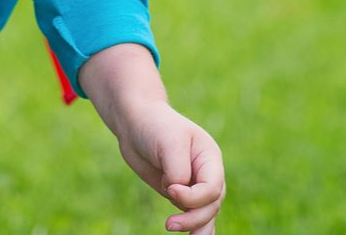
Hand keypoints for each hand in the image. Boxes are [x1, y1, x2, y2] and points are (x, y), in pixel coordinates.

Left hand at [114, 100, 224, 233]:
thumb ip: (177, 170)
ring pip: (204, 214)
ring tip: (177, 231)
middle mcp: (206, 173)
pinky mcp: (179, 193)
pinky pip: (193, 214)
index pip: (212, 187)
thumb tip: (177, 193)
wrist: (134, 121)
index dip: (194, 196)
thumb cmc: (153, 125)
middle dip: (193, 217)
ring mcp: (194, 184)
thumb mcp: (168, 141)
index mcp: (209, 157)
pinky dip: (194, 227)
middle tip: (169, 224)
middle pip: (211, 205)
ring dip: (194, 227)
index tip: (169, 189)